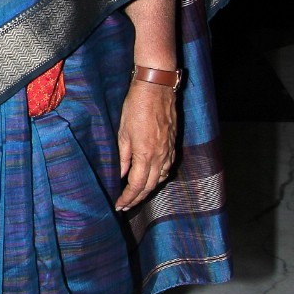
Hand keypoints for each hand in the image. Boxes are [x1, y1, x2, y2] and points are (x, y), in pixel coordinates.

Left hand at [115, 78, 177, 211]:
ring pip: (161, 178)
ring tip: (137, 195)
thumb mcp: (123, 132)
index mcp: (146, 154)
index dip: (128, 198)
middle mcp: (161, 156)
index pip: (137, 185)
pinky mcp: (173, 144)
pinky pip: (168, 167)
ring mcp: (169, 150)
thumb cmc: (136, 107)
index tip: (120, 205)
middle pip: (151, 186)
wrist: (157, 88)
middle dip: (137, 198)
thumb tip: (122, 175)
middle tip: (126, 205)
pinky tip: (152, 177)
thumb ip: (124, 157)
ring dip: (149, 189)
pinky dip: (159, 177)